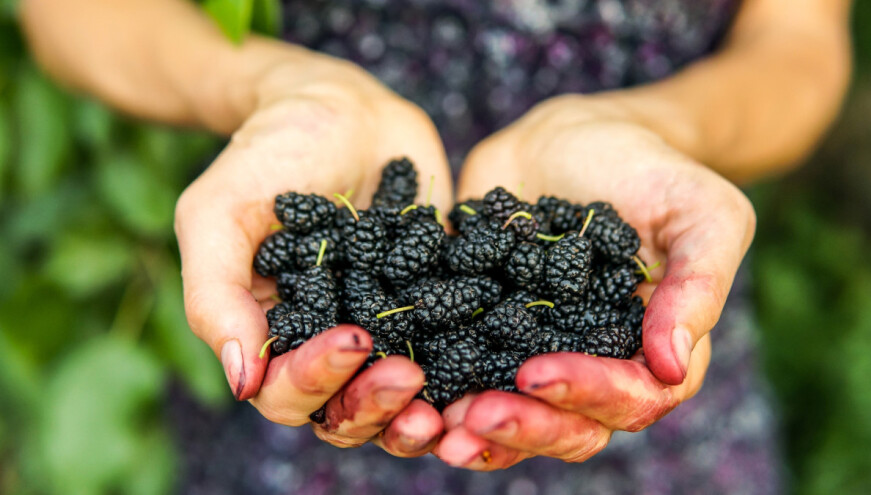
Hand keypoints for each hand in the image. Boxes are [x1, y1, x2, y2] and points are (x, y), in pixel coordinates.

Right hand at [174, 54, 449, 455]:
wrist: (343, 108)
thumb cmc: (270, 153)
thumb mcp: (220, 212)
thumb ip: (215, 293)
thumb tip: (241, 381)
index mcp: (274, 334)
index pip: (285, 391)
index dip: (316, 381)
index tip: (354, 339)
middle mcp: (329, 343)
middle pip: (346, 411)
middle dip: (376, 405)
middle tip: (410, 376)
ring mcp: (387, 328)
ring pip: (400, 398)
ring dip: (424, 407)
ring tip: (453, 401)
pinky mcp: (436, 305)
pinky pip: (456, 350)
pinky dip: (475, 365)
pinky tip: (502, 358)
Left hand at [433, 95, 755, 468]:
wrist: (574, 135)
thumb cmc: (651, 170)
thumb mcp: (701, 212)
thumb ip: (698, 285)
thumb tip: (672, 366)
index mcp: (650, 349)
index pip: (632, 397)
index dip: (588, 395)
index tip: (537, 373)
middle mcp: (592, 364)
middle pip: (569, 426)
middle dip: (524, 426)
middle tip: (475, 414)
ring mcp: (534, 351)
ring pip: (513, 415)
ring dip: (475, 429)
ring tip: (432, 425)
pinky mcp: (482, 329)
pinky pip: (461, 371)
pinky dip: (435, 389)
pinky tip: (401, 384)